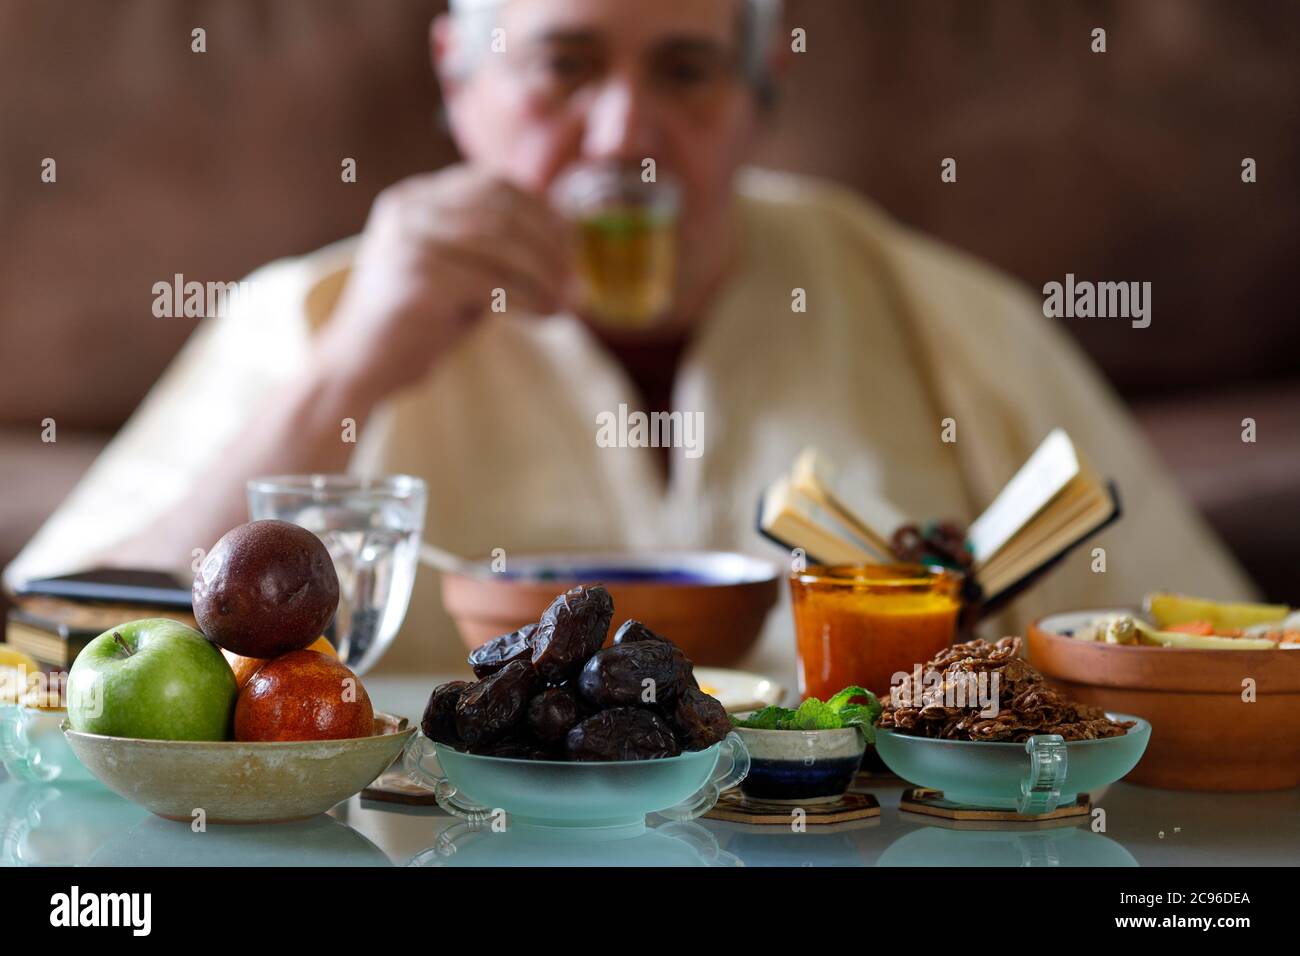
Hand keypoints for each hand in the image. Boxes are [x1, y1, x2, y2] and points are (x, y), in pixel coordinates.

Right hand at [318, 164, 574, 397]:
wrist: (360, 366)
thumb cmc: (417, 322)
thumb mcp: (458, 269)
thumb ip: (496, 248)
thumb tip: (567, 242)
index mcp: (416, 197)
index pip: (493, 182)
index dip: (542, 209)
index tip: (572, 244)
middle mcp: (408, 208)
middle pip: (502, 209)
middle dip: (550, 243)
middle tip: (576, 278)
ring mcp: (409, 239)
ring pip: (502, 242)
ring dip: (545, 274)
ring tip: (567, 302)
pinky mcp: (417, 277)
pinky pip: (492, 281)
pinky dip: (529, 299)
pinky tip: (545, 315)